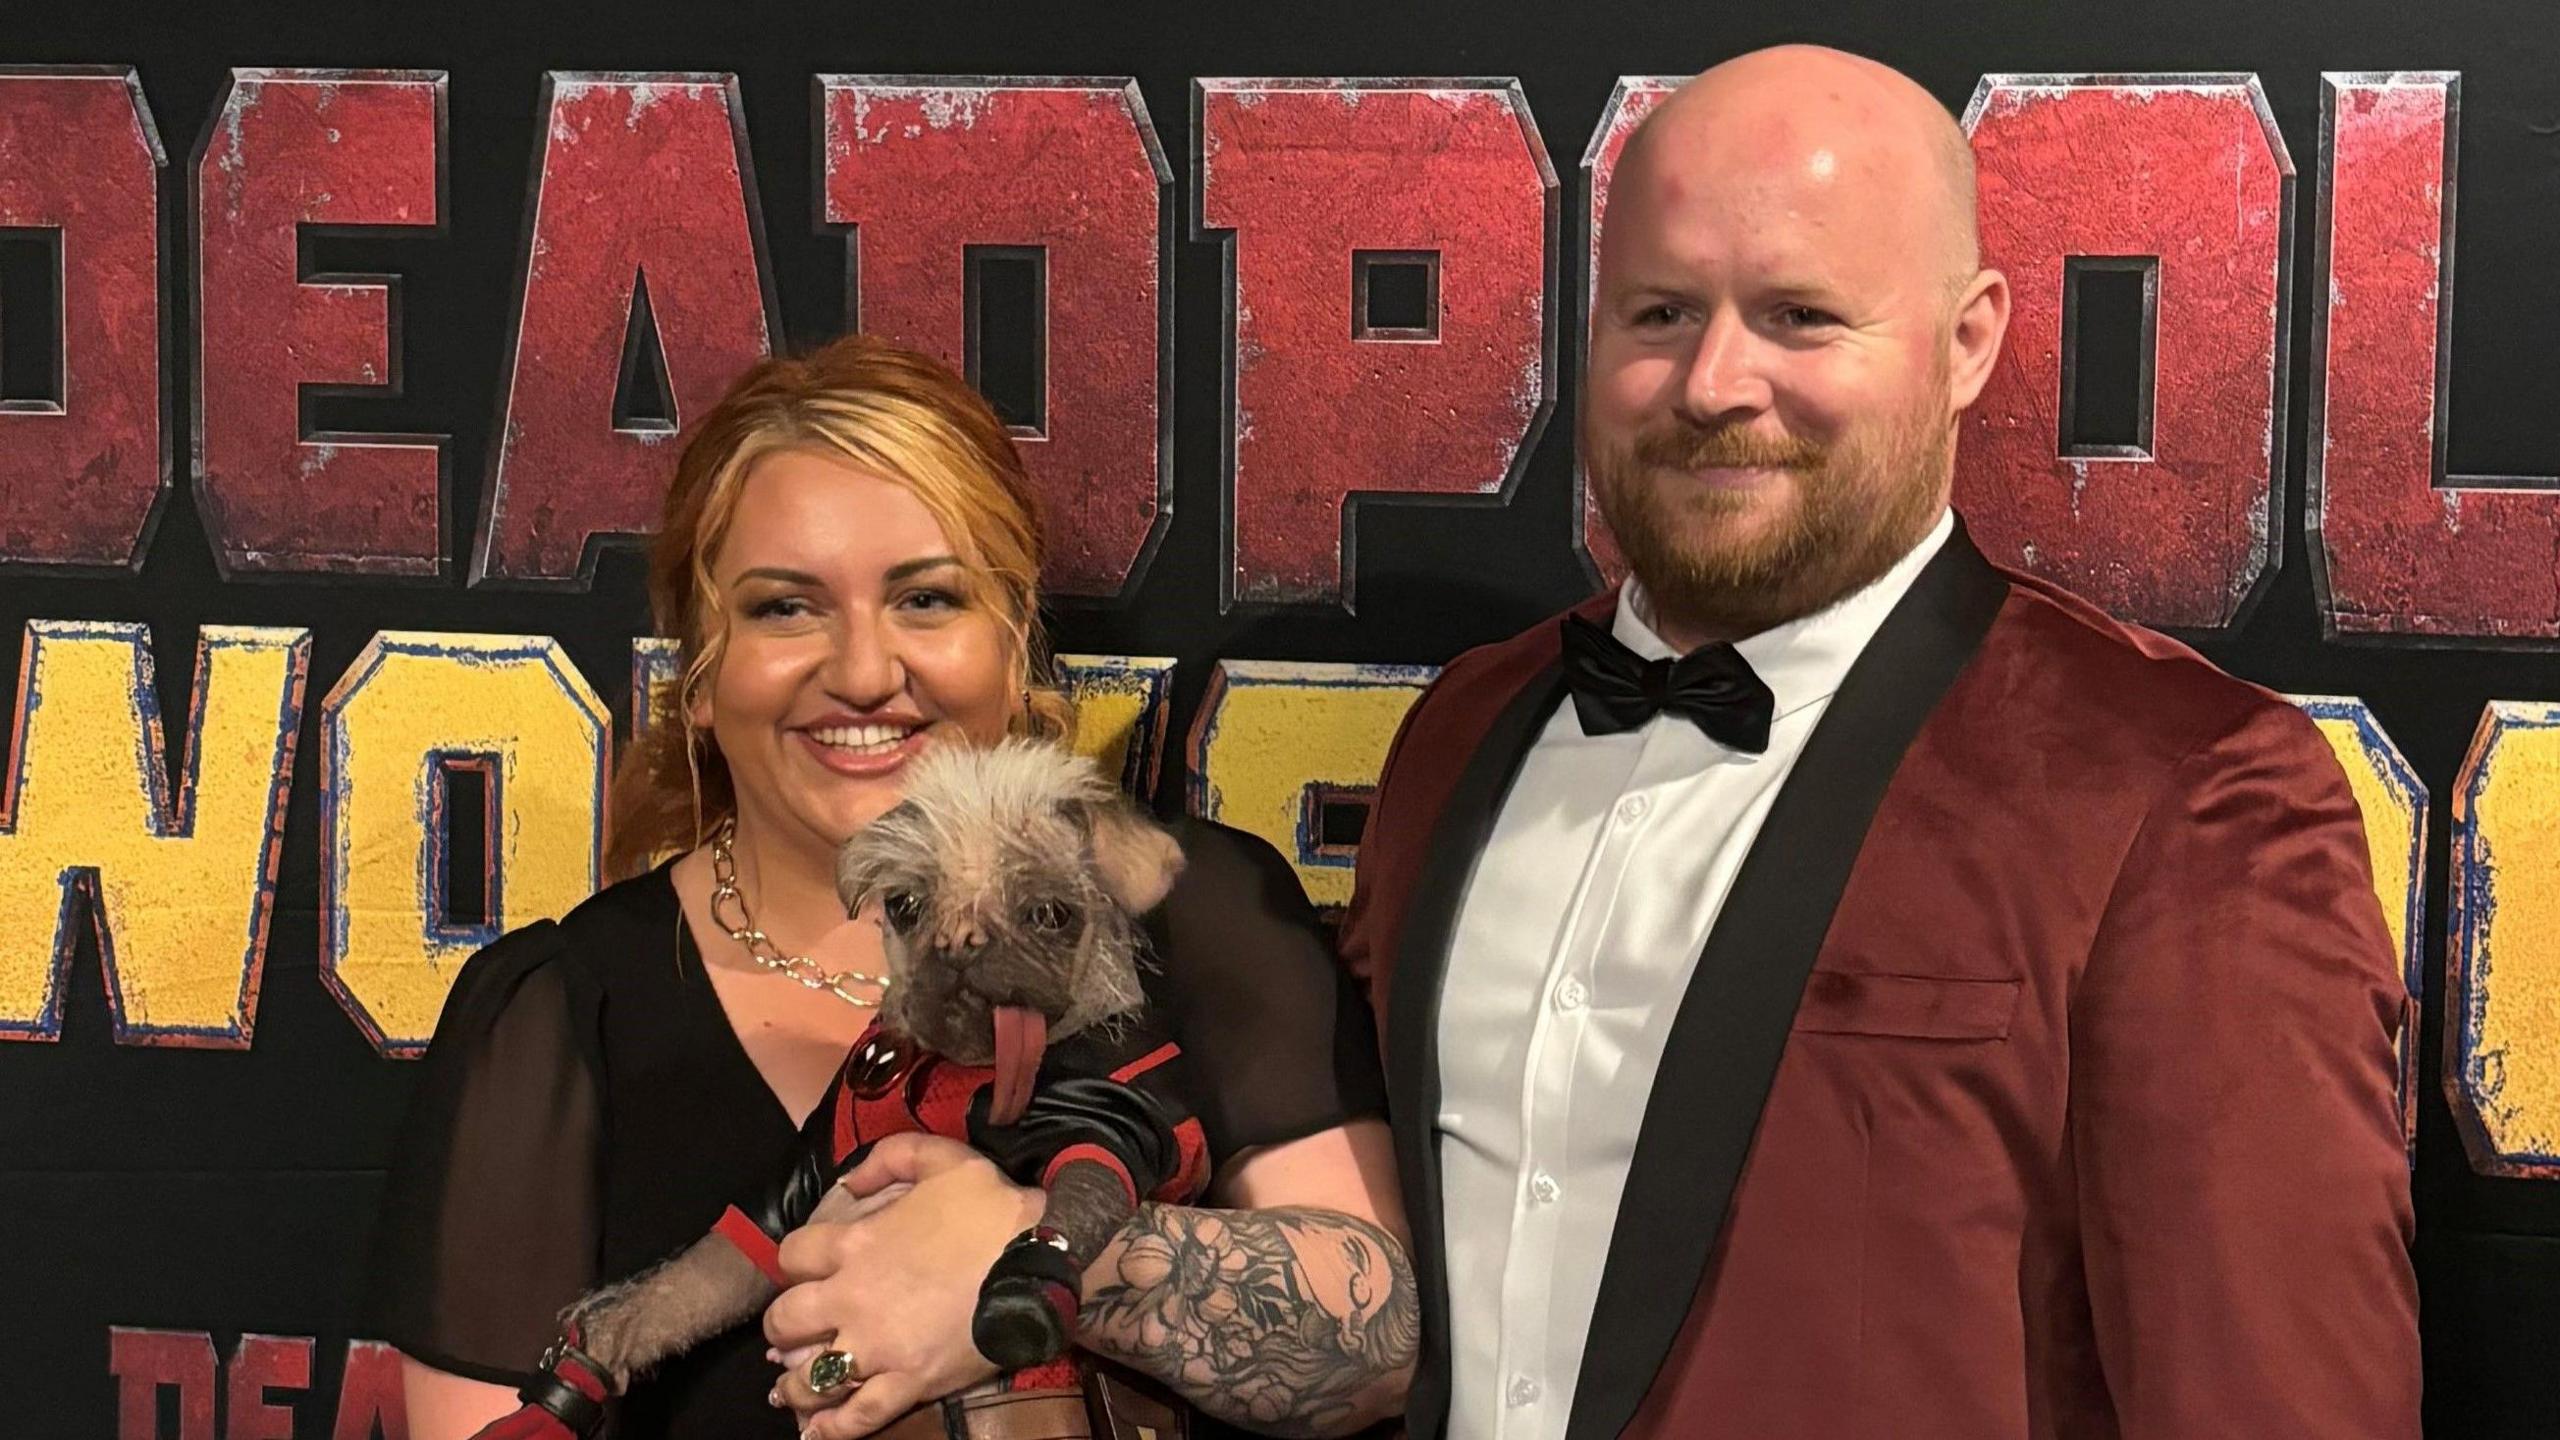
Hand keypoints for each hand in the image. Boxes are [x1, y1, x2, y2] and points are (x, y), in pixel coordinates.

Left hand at [763, 1134, 1047, 1438]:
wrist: (1042, 1259)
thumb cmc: (992, 1207)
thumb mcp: (942, 1158)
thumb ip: (888, 1157)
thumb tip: (849, 1181)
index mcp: (855, 1244)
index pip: (792, 1255)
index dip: (795, 1259)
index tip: (808, 1266)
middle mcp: (853, 1301)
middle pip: (786, 1321)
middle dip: (784, 1323)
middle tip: (797, 1326)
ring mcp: (879, 1348)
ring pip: (811, 1377)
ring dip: (794, 1380)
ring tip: (792, 1383)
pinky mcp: (909, 1383)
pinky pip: (857, 1416)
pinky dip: (831, 1427)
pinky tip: (816, 1429)